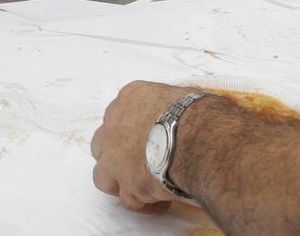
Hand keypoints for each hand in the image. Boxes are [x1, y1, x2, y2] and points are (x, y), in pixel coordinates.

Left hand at [91, 80, 185, 212]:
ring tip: (138, 186)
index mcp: (130, 99)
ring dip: (118, 182)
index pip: (119, 113)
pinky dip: (142, 203)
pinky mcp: (128, 185)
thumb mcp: (182, 96)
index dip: (131, 128)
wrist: (197, 138)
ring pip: (102, 176)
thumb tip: (183, 114)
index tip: (145, 136)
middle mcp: (115, 126)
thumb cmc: (198, 113)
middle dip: (114, 154)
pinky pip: (129, 200)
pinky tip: (158, 201)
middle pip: (101, 144)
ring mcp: (116, 158)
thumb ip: (170, 105)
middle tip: (135, 162)